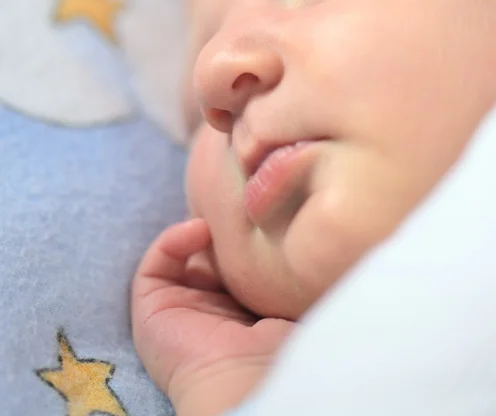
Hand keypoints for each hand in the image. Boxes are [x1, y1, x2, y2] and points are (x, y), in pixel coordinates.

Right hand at [132, 219, 294, 415]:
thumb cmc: (284, 345)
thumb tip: (297, 243)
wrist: (251, 378)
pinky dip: (173, 240)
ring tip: (220, 218)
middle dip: (222, 230)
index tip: (261, 216)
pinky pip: (156, 264)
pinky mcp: (151, 309)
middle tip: (240, 210)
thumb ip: (289, 275)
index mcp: (245, 313)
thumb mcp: (294, 301)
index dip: (247, 238)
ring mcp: (179, 310)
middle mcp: (211, 310)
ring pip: (182, 257)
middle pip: (209, 257)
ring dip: (198, 231)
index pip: (241, 265)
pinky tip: (200, 230)